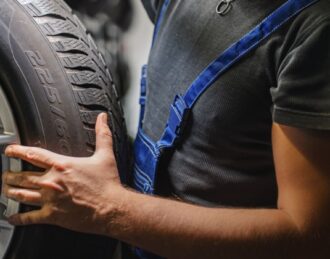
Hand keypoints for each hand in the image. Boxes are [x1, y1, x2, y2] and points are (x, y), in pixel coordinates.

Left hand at [2, 113, 123, 234]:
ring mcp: (49, 200)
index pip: (33, 154)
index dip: (17, 151)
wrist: (111, 208)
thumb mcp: (105, 155)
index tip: (9, 150)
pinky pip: (28, 217)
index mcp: (62, 165)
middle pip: (22, 176)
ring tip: (6, 190)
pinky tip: (12, 216)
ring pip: (21, 195)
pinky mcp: (51, 216)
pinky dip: (17, 217)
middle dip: (10, 175)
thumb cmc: (107, 184)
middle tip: (6, 174)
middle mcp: (52, 182)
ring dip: (10, 192)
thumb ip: (102, 134)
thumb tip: (103, 118)